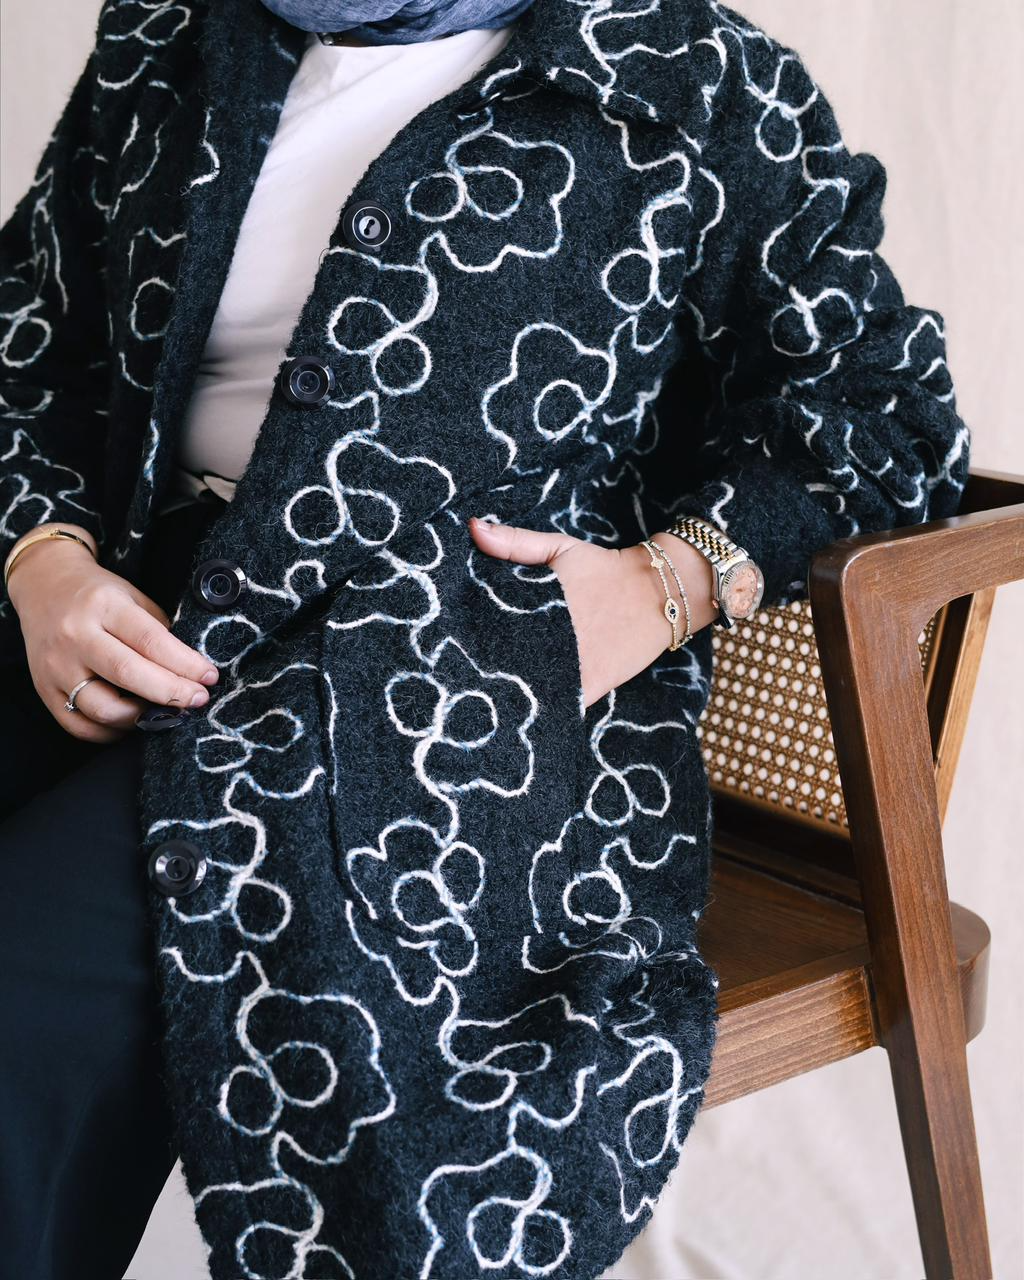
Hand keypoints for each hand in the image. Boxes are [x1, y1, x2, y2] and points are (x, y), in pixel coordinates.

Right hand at [6, 526, 219, 742]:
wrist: (43, 586)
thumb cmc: (96, 594)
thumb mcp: (132, 596)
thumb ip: (158, 631)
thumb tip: (191, 670)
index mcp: (104, 606)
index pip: (151, 641)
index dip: (185, 664)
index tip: (209, 677)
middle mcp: (76, 636)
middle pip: (128, 674)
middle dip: (171, 693)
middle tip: (197, 699)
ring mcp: (56, 666)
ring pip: (103, 708)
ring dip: (142, 718)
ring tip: (163, 711)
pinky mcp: (44, 690)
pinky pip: (80, 726)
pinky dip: (111, 732)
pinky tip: (132, 721)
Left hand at [468, 517, 716, 708]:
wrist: (658, 591)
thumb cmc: (603, 568)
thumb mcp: (559, 548)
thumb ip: (514, 542)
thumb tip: (472, 527)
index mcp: (533, 609)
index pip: (485, 633)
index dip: (463, 644)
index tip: (445, 650)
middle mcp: (549, 642)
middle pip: (500, 666)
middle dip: (480, 672)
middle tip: (455, 681)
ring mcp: (570, 668)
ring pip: (527, 691)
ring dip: (508, 695)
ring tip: (482, 702)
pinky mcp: (590, 686)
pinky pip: (559, 706)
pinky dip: (542, 711)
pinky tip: (522, 717)